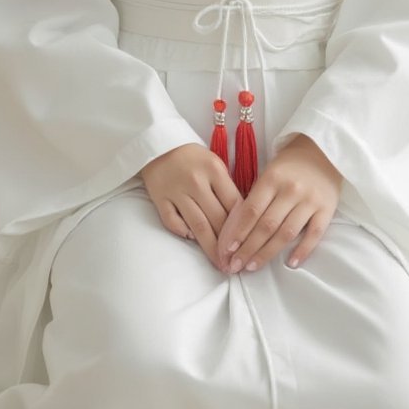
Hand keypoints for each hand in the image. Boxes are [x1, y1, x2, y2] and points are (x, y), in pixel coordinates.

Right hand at [140, 143, 243, 272]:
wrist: (159, 145)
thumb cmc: (192, 157)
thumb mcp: (215, 164)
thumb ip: (227, 188)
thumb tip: (240, 220)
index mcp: (214, 170)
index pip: (234, 204)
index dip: (243, 228)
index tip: (249, 246)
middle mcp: (196, 182)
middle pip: (217, 219)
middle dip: (228, 245)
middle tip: (236, 264)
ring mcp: (177, 191)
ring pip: (198, 225)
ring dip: (210, 247)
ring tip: (220, 264)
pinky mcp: (159, 198)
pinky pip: (172, 222)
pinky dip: (183, 232)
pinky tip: (192, 241)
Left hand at [216, 134, 342, 274]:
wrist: (323, 151)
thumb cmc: (289, 165)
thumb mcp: (269, 172)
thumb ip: (257, 197)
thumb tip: (236, 229)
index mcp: (272, 178)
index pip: (251, 211)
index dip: (238, 232)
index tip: (227, 250)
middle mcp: (291, 190)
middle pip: (266, 226)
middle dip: (248, 248)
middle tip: (235, 266)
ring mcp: (310, 200)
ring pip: (286, 233)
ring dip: (268, 253)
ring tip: (253, 267)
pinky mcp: (327, 209)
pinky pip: (315, 234)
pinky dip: (303, 250)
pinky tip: (290, 263)